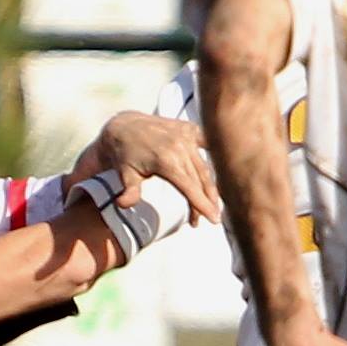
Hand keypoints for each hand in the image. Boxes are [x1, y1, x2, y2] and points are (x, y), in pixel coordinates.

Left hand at [65, 112, 220, 225]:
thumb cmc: (124, 154)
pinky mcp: (189, 129)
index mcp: (166, 159)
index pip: (190, 186)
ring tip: (211, 204)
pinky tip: (223, 170)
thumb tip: (123, 204)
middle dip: (208, 201)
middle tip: (212, 219)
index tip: (213, 219)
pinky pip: (207, 144)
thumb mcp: (124, 175)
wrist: (123, 126)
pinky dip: (216, 156)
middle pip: (201, 180)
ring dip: (210, 187)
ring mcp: (186, 136)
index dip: (202, 204)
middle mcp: (180, 146)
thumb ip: (129, 192)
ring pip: (205, 167)